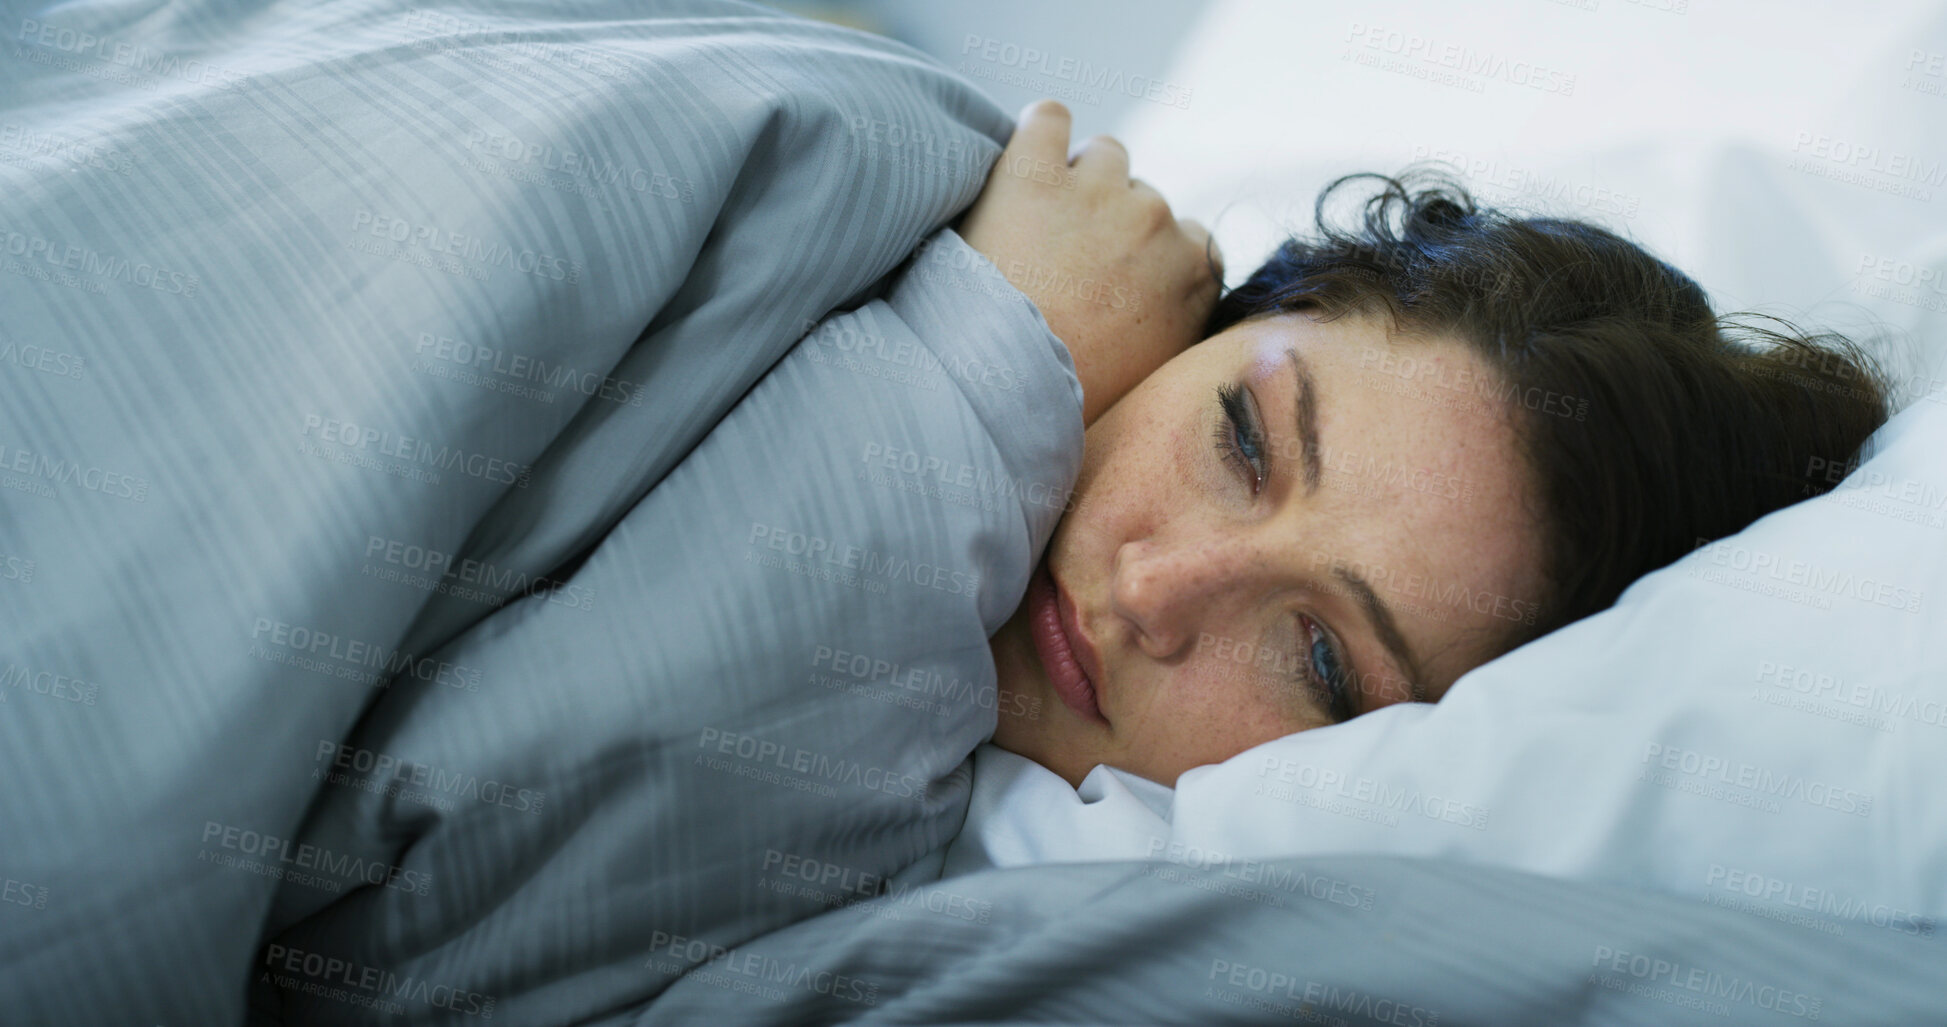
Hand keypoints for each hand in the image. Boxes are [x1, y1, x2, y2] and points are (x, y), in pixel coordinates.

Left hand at [958, 100, 1222, 426]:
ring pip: (1104, 155)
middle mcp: (1158, 220)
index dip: (1148, 260)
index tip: (1114, 285)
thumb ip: (1170, 336)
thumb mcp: (1150, 383)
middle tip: (1060, 267)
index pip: (1192, 241)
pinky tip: (1017, 166)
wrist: (998, 393)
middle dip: (1109, 223)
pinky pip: (1049, 119)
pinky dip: (1037, 134)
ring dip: (1077, 178)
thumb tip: (1157, 328)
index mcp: (1196, 273)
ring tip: (1035, 224)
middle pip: (1143, 198)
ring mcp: (1098, 188)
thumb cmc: (1069, 407)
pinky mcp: (1034, 168)